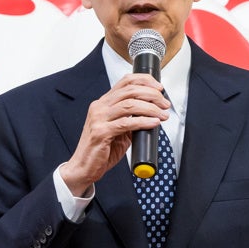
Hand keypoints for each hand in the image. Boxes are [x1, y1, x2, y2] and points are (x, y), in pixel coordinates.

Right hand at [60, 73, 169, 195]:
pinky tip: (153, 123)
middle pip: (130, 91)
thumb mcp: (118, 129)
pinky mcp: (101, 132)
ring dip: (151, 108)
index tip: (159, 88)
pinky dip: (143, 121)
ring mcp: (98, 118)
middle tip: (164, 104)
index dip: (145, 81)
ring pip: (130, 105)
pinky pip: (126, 123)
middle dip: (152, 95)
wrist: (84, 167)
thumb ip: (131, 119)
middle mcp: (100, 107)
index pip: (125, 81)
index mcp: (104, 103)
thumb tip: (152, 114)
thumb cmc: (100, 150)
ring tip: (162, 115)